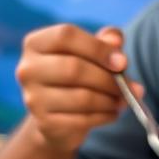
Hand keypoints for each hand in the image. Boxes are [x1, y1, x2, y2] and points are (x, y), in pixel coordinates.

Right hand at [15, 23, 144, 150]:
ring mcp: (33, 98)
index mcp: (36, 43)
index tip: (122, 62)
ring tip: (124, 100)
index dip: (97, 47)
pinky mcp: (44, 123)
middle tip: (130, 87)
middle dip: (108, 79)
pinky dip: (104, 116)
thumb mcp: (91, 53)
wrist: (57, 117)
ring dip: (110, 100)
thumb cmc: (77, 76)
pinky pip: (82, 120)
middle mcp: (28, 69)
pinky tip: (113, 112)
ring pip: (81, 97)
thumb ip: (106, 41)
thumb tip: (116, 41)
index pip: (66, 36)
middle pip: (74, 68)